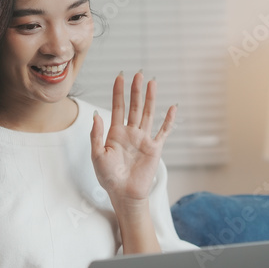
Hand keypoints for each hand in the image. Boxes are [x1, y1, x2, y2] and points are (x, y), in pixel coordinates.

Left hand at [90, 71, 176, 207]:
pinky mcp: (155, 148)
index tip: (120, 77)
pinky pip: (163, 132)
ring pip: (148, 114)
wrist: (124, 193)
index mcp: (115, 133)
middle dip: (135, 91)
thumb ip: (96, 135)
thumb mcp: (97, 156)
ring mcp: (143, 139)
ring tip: (152, 83)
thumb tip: (96, 115)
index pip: (118, 107)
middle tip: (138, 74)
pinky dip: (168, 120)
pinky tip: (172, 108)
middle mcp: (130, 133)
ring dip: (150, 99)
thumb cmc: (108, 177)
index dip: (118, 92)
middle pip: (134, 107)